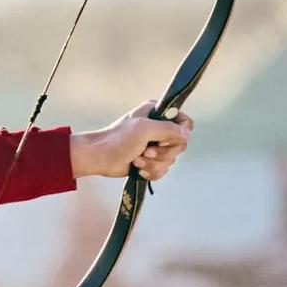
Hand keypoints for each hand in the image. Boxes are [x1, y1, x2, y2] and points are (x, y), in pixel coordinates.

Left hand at [69, 102, 192, 182]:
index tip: (161, 141)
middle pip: (179, 145)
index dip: (178, 135)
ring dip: (154, 164)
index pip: (185, 123)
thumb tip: (187, 134)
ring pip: (171, 160)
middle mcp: (159, 128)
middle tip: (145, 152)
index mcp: (158, 114)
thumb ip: (168, 129)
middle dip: (162, 154)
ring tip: (137, 160)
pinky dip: (151, 172)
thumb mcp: (144, 129)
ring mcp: (155, 146)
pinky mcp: (150, 161)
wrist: (99, 158)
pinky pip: (162, 170)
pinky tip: (138, 169)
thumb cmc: (117, 140)